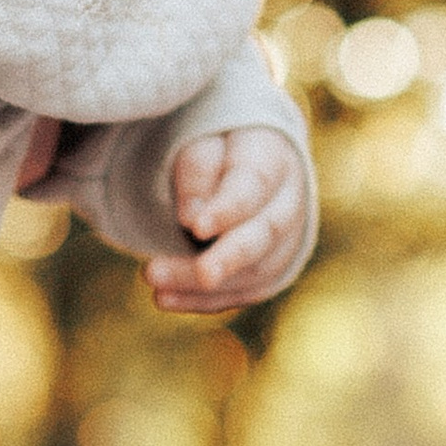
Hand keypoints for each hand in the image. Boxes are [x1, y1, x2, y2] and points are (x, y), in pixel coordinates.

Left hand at [147, 124, 313, 312]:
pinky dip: (206, 301)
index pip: (255, 186)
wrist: (250, 164)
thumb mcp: (203, 144)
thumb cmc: (220, 150)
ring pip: (255, 272)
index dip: (228, 209)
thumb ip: (198, 173)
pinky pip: (246, 292)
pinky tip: (166, 299)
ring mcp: (288, 240)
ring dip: (204, 288)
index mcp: (274, 158)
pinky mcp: (274, 269)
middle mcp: (290, 203)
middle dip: (224, 258)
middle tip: (185, 272)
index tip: (195, 226)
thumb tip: (191, 218)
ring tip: (156, 289)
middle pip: (263, 235)